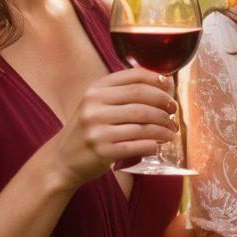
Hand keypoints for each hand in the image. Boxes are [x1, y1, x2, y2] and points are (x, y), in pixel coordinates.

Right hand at [49, 69, 177, 188]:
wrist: (62, 160)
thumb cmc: (87, 130)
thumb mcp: (96, 104)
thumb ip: (121, 93)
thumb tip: (163, 85)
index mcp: (95, 90)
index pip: (133, 77)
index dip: (157, 80)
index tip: (170, 86)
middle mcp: (94, 106)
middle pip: (141, 99)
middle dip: (164, 104)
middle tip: (174, 112)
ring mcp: (97, 129)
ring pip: (142, 124)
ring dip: (163, 128)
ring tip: (171, 131)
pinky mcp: (102, 151)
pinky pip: (137, 145)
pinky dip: (152, 145)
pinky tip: (158, 145)